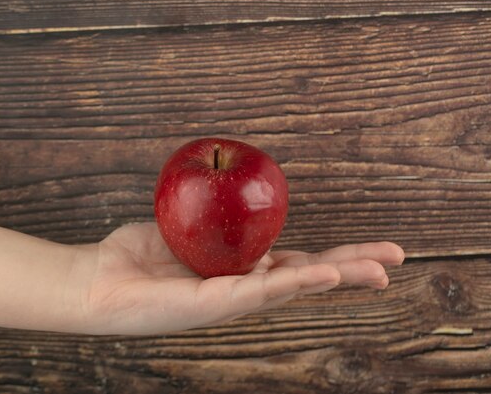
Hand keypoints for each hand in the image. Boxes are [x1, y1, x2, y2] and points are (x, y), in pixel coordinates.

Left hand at [67, 223, 404, 334]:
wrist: (96, 282)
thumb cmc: (137, 256)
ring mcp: (230, 300)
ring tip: (372, 271)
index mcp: (241, 270)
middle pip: (306, 277)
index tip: (374, 249)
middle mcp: (242, 288)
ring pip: (290, 287)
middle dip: (351, 269)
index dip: (335, 255)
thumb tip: (228, 184)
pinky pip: (254, 291)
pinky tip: (315, 274)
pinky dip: (288, 282)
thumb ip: (214, 218)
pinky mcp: (210, 306)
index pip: (297, 261)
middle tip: (394, 261)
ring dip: (331, 277)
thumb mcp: (185, 228)